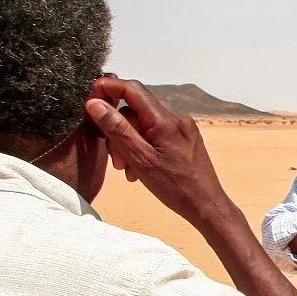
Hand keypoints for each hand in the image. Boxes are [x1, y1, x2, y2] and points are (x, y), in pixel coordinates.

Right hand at [84, 77, 238, 230]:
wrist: (207, 206)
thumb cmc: (177, 187)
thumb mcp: (140, 159)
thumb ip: (117, 129)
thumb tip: (95, 104)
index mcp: (166, 121)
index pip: (132, 89)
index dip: (108, 88)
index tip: (90, 97)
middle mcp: (177, 119)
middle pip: (135, 111)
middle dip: (118, 131)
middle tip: (115, 159)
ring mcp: (183, 130)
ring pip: (144, 126)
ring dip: (129, 144)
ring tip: (128, 170)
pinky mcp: (185, 140)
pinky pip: (156, 136)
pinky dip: (143, 149)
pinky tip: (140, 170)